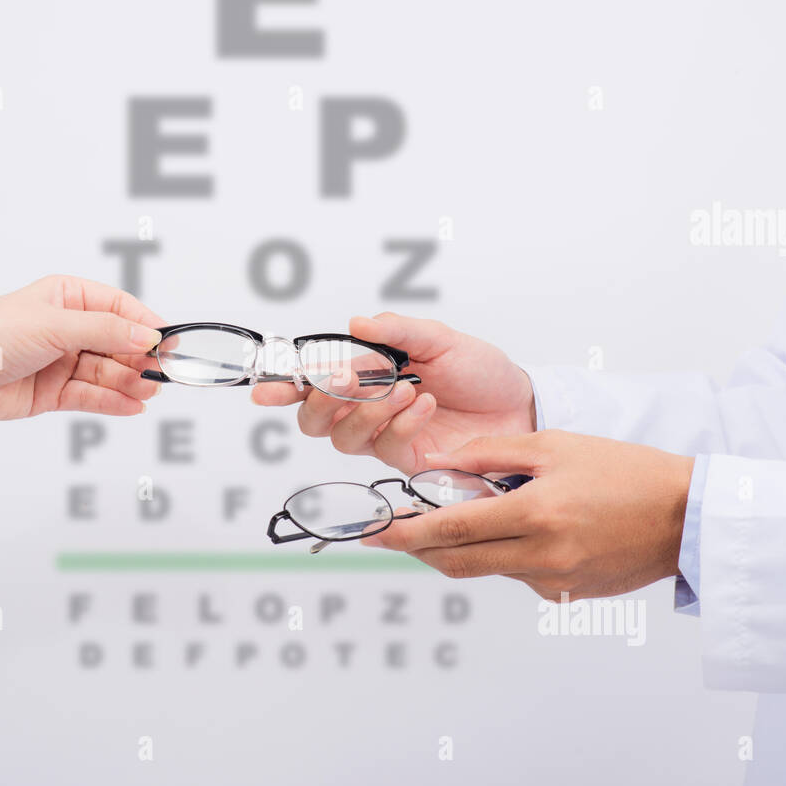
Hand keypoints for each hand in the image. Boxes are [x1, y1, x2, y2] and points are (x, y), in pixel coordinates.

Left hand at [0, 275, 164, 419]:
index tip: (169, 342)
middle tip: (162, 374)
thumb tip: (147, 336)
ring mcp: (62, 362)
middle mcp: (69, 329)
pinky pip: (91, 396)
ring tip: (148, 392)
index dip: (145, 326)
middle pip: (118, 345)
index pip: (120, 309)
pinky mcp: (54, 393)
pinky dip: (113, 401)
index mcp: (68, 298)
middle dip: (140, 360)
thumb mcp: (54, 325)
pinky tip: (132, 406)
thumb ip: (105, 332)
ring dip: (129, 382)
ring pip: (107, 373)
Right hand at [251, 313, 535, 473]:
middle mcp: (368, 409)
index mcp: (368, 374)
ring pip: (342, 437)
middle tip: (345, 380)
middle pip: (314, 420)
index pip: (313, 382)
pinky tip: (424, 404)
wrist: (521, 407)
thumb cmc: (481, 372)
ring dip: (366, 409)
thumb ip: (397, 332)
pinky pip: (383, 447)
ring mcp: (385, 438)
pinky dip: (399, 423)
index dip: (283, 387)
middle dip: (320, 400)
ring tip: (403, 388)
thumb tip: (356, 324)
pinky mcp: (407, 462)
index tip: (264, 390)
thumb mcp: (440, 339)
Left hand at [360, 430, 695, 599]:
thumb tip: (443, 463)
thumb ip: (493, 454)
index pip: (450, 531)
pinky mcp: (566, 594)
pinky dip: (506, 554)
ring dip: (466, 546)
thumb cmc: (627, 472)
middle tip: (392, 534)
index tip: (375, 531)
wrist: (686, 516)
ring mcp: (553, 581)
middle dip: (419, 549)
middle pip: (456, 562)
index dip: (405, 533)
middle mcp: (540, 556)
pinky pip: (518, 575)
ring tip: (465, 515)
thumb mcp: (556, 446)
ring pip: (487, 568)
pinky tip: (524, 529)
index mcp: (534, 514)